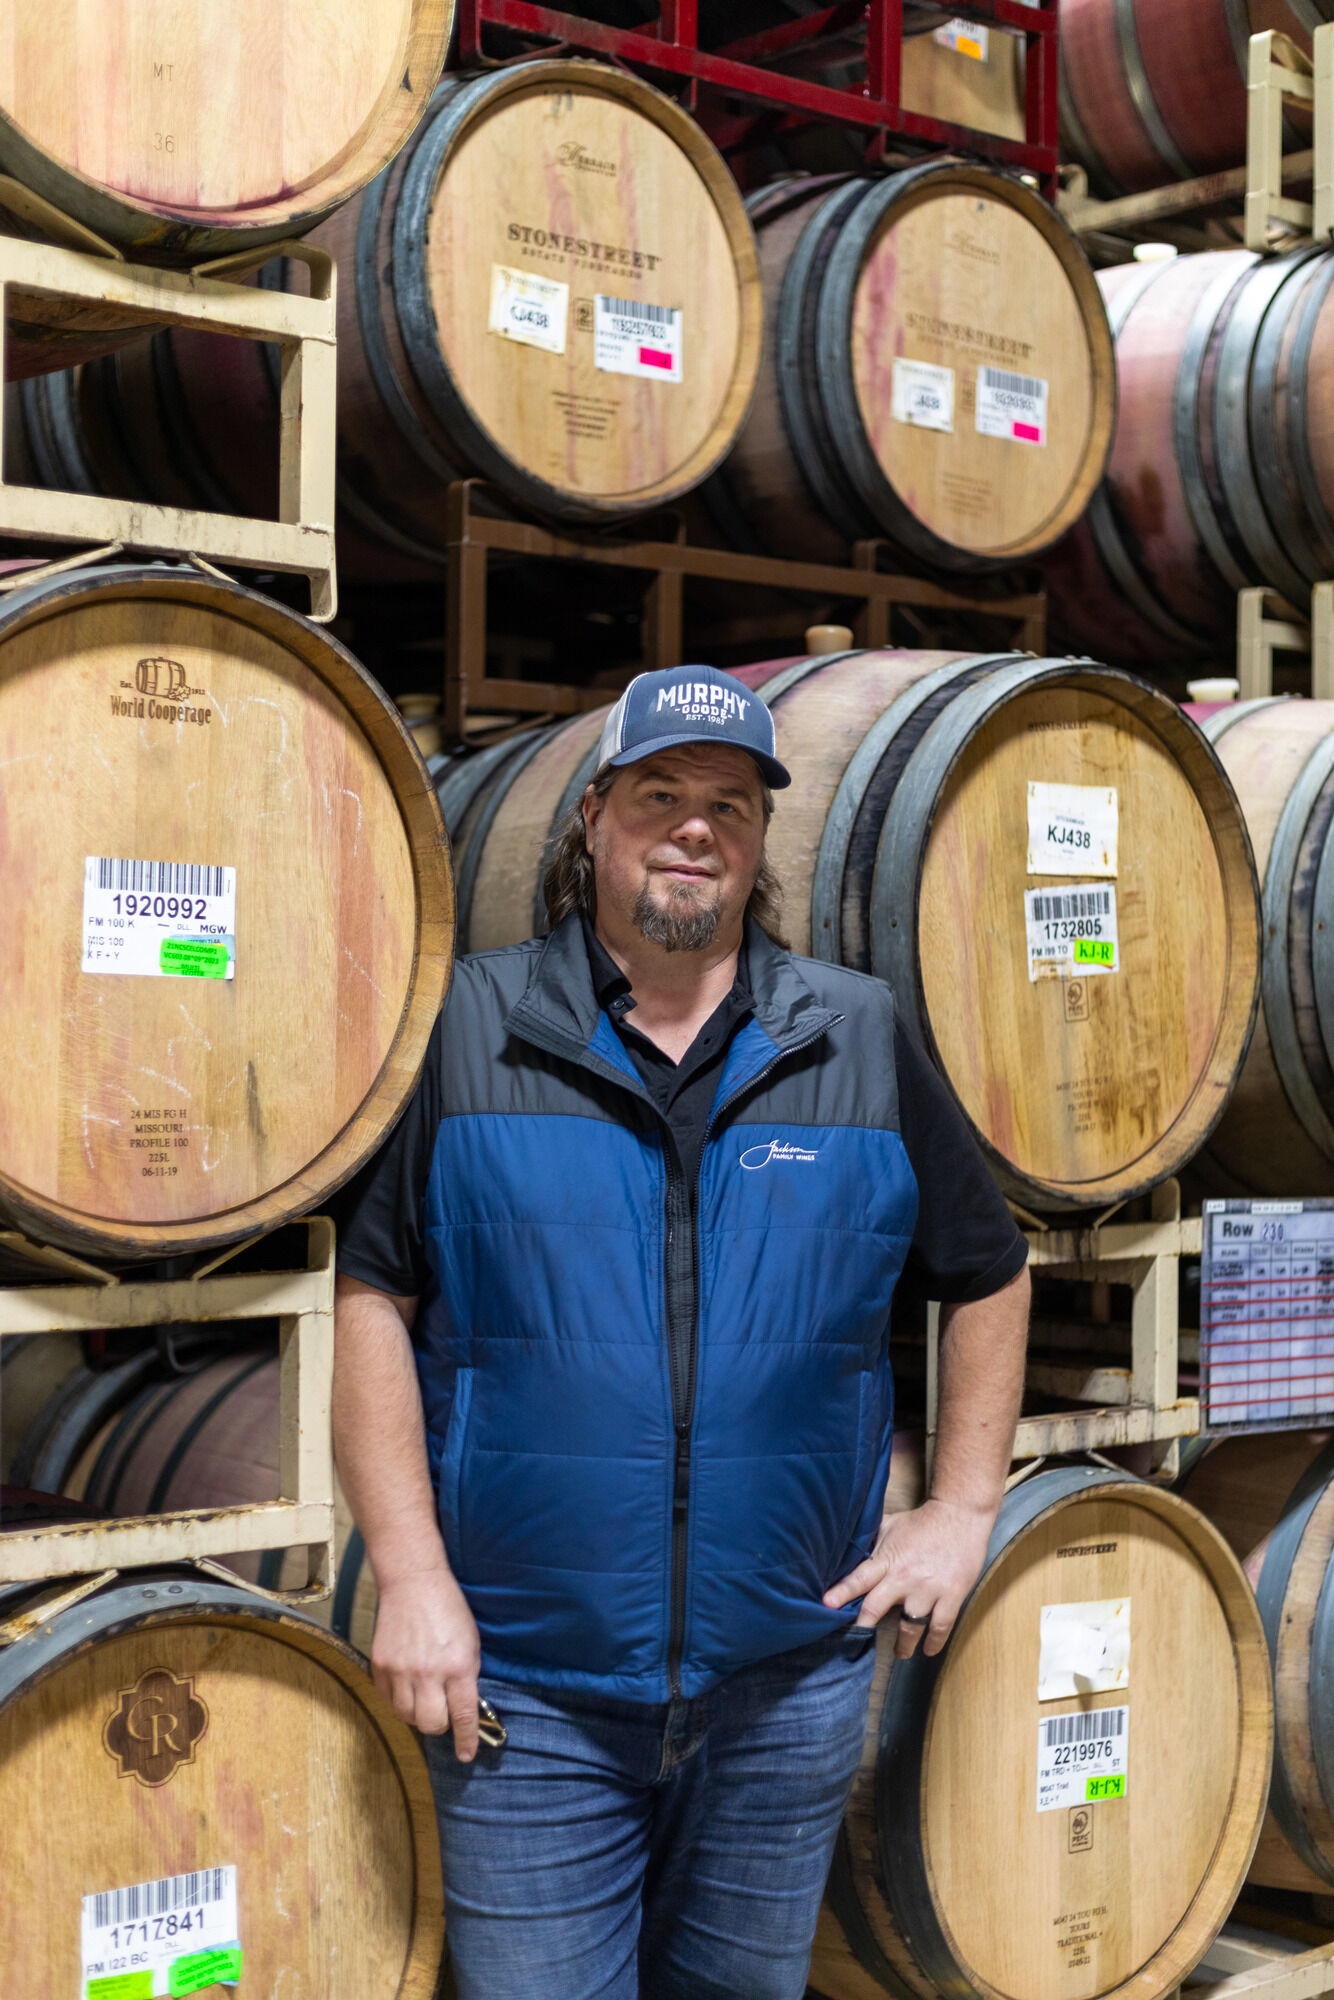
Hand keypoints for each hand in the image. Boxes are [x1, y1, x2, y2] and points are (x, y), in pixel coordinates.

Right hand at [371, 1569, 483, 1757]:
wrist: (413, 1582)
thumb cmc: (449, 1609)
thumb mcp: (471, 1642)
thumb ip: (467, 1677)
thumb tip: (463, 1708)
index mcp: (458, 1666)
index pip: (463, 1716)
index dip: (466, 1740)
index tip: (467, 1755)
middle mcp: (429, 1672)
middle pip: (431, 1724)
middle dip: (440, 1725)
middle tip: (443, 1713)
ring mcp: (401, 1670)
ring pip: (408, 1717)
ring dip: (418, 1715)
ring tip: (424, 1698)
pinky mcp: (380, 1666)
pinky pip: (388, 1701)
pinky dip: (399, 1702)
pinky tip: (407, 1689)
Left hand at [823, 1498, 994, 1657]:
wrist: (959, 1515)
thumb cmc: (922, 1521)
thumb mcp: (891, 1526)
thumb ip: (873, 1544)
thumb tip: (851, 1553)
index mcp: (887, 1559)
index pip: (859, 1579)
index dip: (842, 1593)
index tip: (827, 1606)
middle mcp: (904, 1577)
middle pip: (877, 1608)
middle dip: (864, 1626)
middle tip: (856, 1644)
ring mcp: (928, 1589)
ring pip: (910, 1626)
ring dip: (903, 1644)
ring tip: (901, 1653)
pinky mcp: (951, 1595)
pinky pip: (940, 1626)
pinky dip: (934, 1641)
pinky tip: (928, 1650)